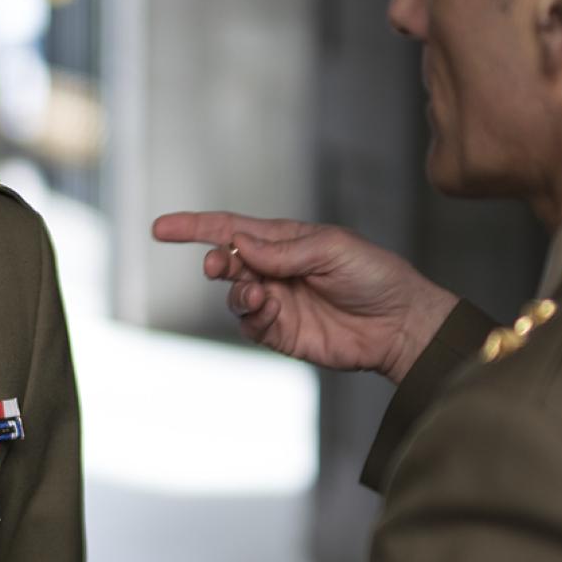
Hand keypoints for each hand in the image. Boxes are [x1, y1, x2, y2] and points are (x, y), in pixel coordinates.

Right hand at [151, 211, 457, 382]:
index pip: (231, 229)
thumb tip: (240, 244)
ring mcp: (277, 302)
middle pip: (227, 262)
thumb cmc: (375, 276)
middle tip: (218, 266)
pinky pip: (252, 324)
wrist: (401, 325)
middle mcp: (276, 270)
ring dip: (237, 292)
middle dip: (217, 262)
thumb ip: (284, 249)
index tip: (160, 229)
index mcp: (285, 241)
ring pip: (234, 296)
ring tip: (258, 294)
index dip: (194, 227)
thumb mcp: (333, 249)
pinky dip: (252, 316)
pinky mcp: (283, 334)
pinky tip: (269, 309)